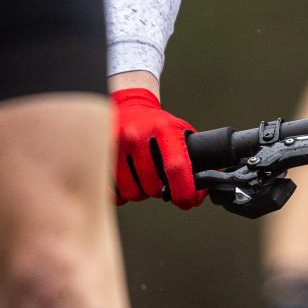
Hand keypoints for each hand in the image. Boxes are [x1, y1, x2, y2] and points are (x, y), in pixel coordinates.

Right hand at [112, 87, 202, 207]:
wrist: (128, 106)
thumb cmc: (156, 124)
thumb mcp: (178, 131)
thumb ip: (193, 157)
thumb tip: (207, 187)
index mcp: (163, 129)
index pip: (176, 167)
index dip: (184, 191)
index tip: (187, 201)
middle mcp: (137, 136)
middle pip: (152, 186)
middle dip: (159, 191)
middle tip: (159, 181)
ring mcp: (116, 145)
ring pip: (132, 192)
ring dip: (140, 192)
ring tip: (142, 178)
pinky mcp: (99, 155)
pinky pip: (113, 191)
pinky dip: (121, 193)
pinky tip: (126, 179)